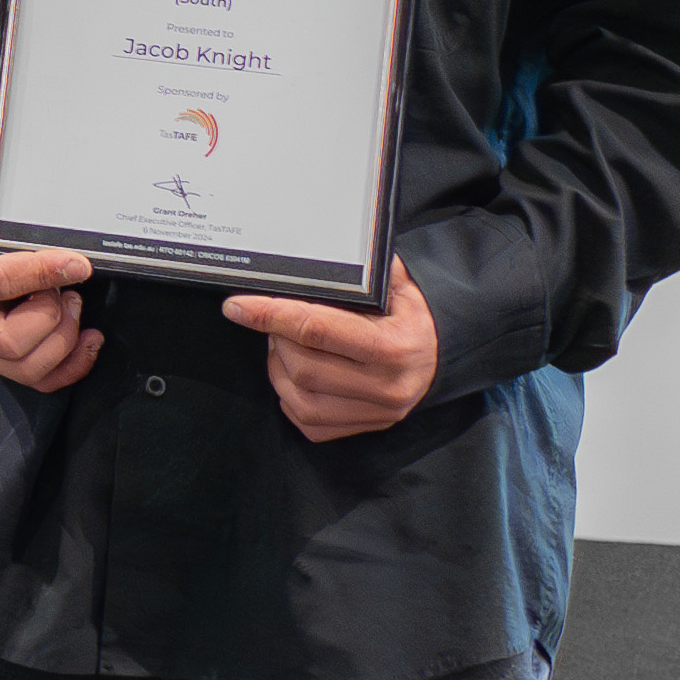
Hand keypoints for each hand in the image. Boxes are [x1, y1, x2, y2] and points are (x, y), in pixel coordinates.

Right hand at [0, 205, 95, 393]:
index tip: (77, 265)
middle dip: (53, 316)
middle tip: (66, 291)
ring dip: (64, 339)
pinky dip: (71, 366)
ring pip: (28, 367)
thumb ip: (12, 234)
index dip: (42, 273)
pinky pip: (37, 380)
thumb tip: (62, 247)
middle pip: (12, 341)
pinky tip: (86, 341)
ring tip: (71, 307)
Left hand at [227, 263, 442, 441]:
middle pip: (301, 366)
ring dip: (279, 367)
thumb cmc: (412, 318)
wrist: (441, 356)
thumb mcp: (399, 288)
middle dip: (277, 339)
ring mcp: (375, 413)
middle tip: (277, 321)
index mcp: (393, 348)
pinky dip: (289, 396)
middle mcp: (385, 386)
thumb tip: (315, 251)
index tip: (237, 306)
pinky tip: (296, 374)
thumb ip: (365, 272)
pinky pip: (307, 422)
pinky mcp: (364, 428)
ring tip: (287, 345)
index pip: (317, 330)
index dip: (271, 316)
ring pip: (297, 397)